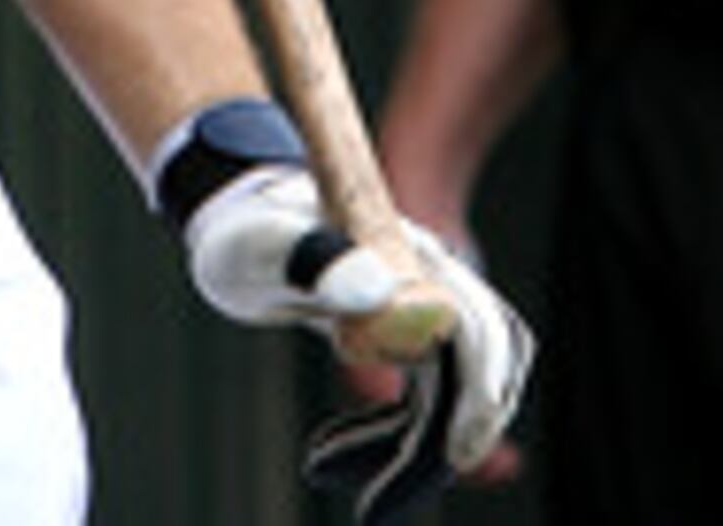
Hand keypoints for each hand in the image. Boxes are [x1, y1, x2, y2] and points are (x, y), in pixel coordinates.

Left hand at [156, 101, 534, 521]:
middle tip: (374, 506)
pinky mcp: (413, 337)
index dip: (475, 396)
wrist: (244, 224)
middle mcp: (432, 279)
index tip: (453, 458)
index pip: (472, 328)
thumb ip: (311, 260)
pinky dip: (398, 438)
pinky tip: (335, 455)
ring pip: (457, 393)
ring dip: (411, 448)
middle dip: (437, 445)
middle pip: (477, 369)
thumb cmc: (247, 232)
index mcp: (404, 253)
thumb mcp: (260, 246)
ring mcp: (428, 309)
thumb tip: (376, 295)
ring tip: (326, 470)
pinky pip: (431, 400)